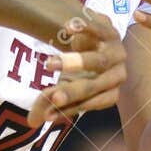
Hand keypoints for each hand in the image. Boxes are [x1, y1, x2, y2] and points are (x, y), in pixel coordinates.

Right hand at [33, 11, 127, 127]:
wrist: (94, 37)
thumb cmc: (81, 70)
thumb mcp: (65, 85)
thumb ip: (50, 102)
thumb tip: (32, 122)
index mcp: (110, 92)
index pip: (94, 103)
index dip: (72, 109)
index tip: (48, 115)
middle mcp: (117, 74)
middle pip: (96, 85)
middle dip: (73, 92)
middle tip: (52, 97)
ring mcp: (115, 52)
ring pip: (97, 61)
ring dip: (74, 63)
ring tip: (48, 65)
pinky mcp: (109, 30)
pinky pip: (98, 30)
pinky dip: (83, 29)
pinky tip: (67, 29)